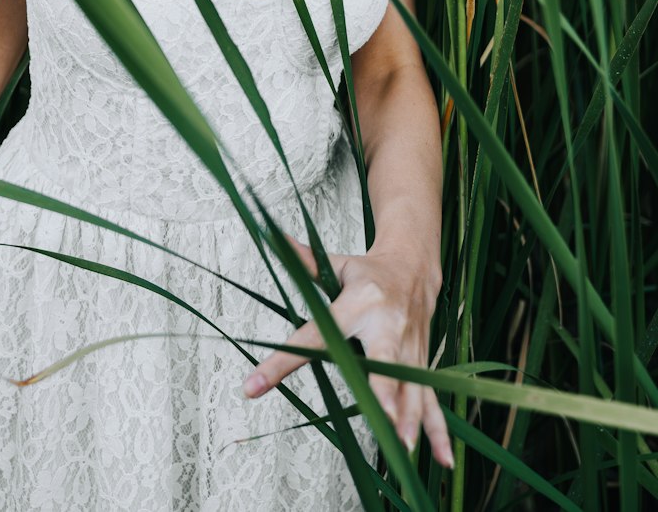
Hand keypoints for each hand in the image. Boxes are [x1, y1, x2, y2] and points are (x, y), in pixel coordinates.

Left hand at [241, 233, 453, 469]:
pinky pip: (432, 400)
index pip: (314, 334)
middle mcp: (386, 326)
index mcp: (357, 303)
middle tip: (383, 418)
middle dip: (384, 390)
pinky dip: (438, 430)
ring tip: (404, 449)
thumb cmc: (368, 272)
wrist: (415, 266)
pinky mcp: (423, 363)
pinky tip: (442, 460)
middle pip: (384, 361)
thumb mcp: (337, 265)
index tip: (253, 385)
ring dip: (411, 419)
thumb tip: (273, 237)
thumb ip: (305, 261)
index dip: (283, 360)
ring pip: (413, 387)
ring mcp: (410, 348)